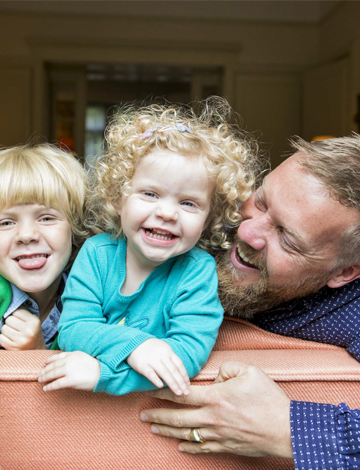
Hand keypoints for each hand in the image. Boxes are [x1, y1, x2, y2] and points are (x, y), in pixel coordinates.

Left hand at [0, 309, 46, 349]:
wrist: (36, 351)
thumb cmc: (33, 333)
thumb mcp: (33, 322)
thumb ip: (23, 313)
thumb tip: (9, 306)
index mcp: (34, 322)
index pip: (17, 311)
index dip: (16, 314)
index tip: (18, 319)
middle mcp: (28, 331)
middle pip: (9, 319)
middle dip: (10, 322)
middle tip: (16, 327)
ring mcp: (20, 340)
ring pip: (4, 328)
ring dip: (6, 330)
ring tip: (13, 333)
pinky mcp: (13, 348)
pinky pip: (0, 338)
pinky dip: (3, 338)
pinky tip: (10, 339)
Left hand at [38, 351, 100, 391]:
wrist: (103, 372)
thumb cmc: (94, 367)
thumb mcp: (83, 357)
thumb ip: (73, 359)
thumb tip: (63, 364)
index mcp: (73, 354)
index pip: (57, 356)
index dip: (49, 360)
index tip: (44, 363)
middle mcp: (69, 361)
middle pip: (53, 365)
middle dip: (44, 370)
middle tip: (39, 374)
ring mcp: (69, 370)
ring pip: (52, 374)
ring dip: (45, 377)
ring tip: (40, 380)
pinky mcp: (70, 380)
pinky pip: (56, 384)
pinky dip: (50, 386)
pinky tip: (46, 389)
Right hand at [126, 338, 189, 395]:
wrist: (133, 342)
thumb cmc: (150, 348)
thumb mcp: (163, 349)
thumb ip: (171, 358)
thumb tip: (181, 372)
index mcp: (167, 351)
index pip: (179, 364)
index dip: (184, 375)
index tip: (188, 384)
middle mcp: (161, 355)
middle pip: (173, 370)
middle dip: (181, 382)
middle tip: (186, 393)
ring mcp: (151, 359)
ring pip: (164, 373)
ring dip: (172, 384)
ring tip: (178, 393)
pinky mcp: (142, 364)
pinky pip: (150, 373)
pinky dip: (155, 379)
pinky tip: (160, 386)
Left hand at [140, 361, 292, 458]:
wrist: (286, 429)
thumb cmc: (269, 399)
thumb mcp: (249, 371)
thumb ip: (227, 368)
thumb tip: (215, 378)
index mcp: (216, 398)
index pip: (182, 394)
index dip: (164, 392)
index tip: (150, 390)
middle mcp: (212, 418)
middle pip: (178, 418)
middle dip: (158, 416)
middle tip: (142, 415)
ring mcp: (218, 435)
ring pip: (186, 434)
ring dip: (168, 431)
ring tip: (154, 428)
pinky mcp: (226, 446)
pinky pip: (202, 448)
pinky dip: (189, 447)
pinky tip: (180, 446)